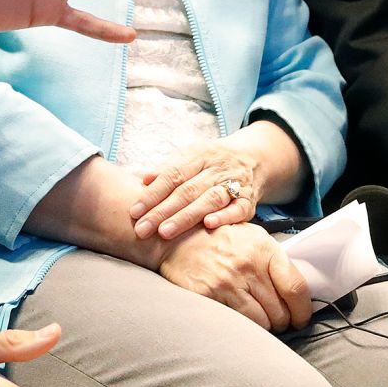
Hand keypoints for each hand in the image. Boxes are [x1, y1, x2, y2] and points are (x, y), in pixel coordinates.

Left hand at [130, 140, 263, 239]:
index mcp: (199, 154)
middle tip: (142, 229)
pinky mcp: (248, 200)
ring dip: (187, 217)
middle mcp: (217, 168)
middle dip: (163, 211)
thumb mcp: (189, 158)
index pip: (172, 174)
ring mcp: (234, 183)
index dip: (152, 193)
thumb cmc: (211, 162)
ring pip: (209, 199)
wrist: (253, 159)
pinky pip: (237, 209)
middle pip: (187, 190)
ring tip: (165, 232)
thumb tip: (141, 180)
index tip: (134, 211)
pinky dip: (224, 217)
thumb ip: (166, 170)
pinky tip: (208, 225)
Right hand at [157, 223, 312, 332]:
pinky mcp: (210, 296)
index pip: (296, 288)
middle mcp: (248, 265)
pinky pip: (238, 324)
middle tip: (278, 320)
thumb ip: (274, 261)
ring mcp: (228, 282)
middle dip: (283, 321)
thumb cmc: (220, 237)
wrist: (178, 236)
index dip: (303, 311)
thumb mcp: (252, 236)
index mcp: (264, 248)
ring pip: (262, 323)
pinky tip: (242, 319)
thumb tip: (297, 291)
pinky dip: (244, 326)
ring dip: (265, 326)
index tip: (301, 318)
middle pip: (281, 311)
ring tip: (260, 320)